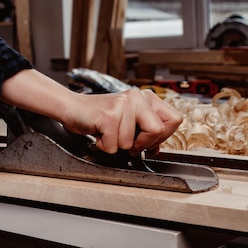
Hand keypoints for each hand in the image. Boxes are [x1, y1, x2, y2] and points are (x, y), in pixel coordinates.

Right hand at [0, 69, 182, 154]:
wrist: (72, 108)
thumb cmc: (99, 116)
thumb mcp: (128, 121)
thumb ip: (146, 131)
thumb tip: (157, 149)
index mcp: (146, 97)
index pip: (175, 120)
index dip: (164, 137)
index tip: (148, 142)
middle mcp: (137, 97)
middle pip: (158, 130)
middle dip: (143, 144)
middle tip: (129, 144)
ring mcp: (123, 105)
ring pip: (131, 143)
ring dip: (117, 145)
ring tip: (108, 134)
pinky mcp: (108, 116)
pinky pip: (114, 145)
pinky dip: (104, 146)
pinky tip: (99, 135)